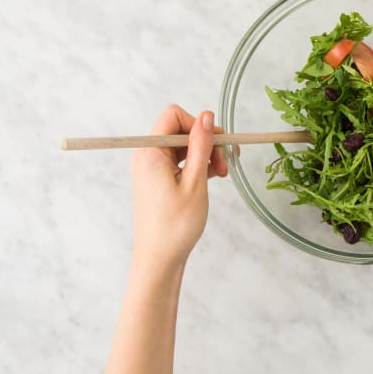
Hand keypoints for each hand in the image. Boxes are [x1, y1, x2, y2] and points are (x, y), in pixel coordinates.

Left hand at [130, 104, 227, 270]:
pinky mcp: (157, 178)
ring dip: (205, 155)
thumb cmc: (175, 225)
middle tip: (225, 163)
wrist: (160, 257)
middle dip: (206, 142)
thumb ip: (200, 145)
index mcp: (150, 152)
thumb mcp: (195, 181)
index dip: (199, 125)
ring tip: (221, 174)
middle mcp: (146, 155)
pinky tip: (212, 178)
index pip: (174, 116)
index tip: (217, 144)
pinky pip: (179, 160)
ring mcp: (151, 167)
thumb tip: (207, 116)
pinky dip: (197, 165)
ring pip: (183, 146)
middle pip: (181, 130)